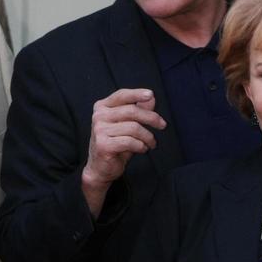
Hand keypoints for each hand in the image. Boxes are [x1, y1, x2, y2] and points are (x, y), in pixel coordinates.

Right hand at [80, 88, 166, 215]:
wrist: (100, 168)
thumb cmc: (116, 144)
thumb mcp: (128, 125)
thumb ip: (138, 110)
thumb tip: (150, 98)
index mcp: (102, 107)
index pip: (122, 95)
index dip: (137, 94)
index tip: (151, 94)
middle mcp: (99, 116)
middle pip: (132, 111)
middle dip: (151, 118)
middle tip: (162, 125)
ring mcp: (99, 130)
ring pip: (134, 128)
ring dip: (148, 137)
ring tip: (151, 143)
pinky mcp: (103, 145)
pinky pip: (130, 142)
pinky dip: (141, 146)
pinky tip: (142, 149)